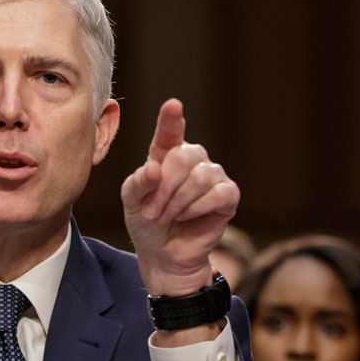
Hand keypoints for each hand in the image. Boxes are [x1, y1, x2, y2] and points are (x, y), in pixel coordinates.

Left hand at [121, 99, 238, 297]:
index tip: (173, 105)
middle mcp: (192, 160)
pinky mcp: (228, 196)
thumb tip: (154, 168)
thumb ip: (138, 182)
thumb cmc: (146, 223)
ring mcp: (213, 176)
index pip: (170, 132)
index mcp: (166, 154)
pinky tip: (186, 217)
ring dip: (177, 201)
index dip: (171, 119)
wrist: (162, 254)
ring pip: (199, 176)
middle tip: (152, 211)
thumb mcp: (131, 201)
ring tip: (165, 217)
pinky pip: (217, 193)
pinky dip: (196, 208)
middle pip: (183, 156)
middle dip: (164, 188)